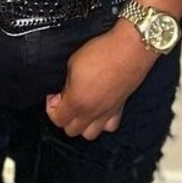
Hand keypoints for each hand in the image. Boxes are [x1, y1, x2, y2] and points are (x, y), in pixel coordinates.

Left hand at [46, 20, 158, 139]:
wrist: (130, 49)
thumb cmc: (104, 52)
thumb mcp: (73, 62)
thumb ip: (66, 82)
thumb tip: (64, 92)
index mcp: (77, 101)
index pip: (57, 119)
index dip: (51, 108)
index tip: (54, 96)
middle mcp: (92, 112)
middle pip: (71, 130)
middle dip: (64, 117)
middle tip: (65, 101)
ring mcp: (107, 112)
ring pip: (90, 134)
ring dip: (82, 125)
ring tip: (81, 109)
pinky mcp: (120, 108)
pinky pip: (109, 127)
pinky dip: (102, 123)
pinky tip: (99, 109)